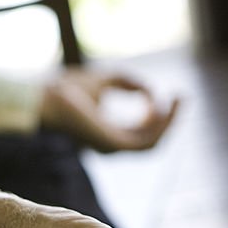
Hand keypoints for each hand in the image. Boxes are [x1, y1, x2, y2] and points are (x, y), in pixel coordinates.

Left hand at [38, 69, 179, 152]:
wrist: (45, 96)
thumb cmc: (66, 88)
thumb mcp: (105, 80)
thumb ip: (128, 83)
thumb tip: (149, 92)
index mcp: (107, 133)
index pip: (141, 131)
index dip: (159, 115)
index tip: (169, 94)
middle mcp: (111, 145)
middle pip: (151, 139)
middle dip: (170, 120)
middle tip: (182, 96)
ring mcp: (112, 148)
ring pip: (152, 143)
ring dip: (169, 123)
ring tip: (177, 100)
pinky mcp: (113, 145)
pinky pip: (146, 142)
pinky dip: (160, 126)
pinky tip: (163, 105)